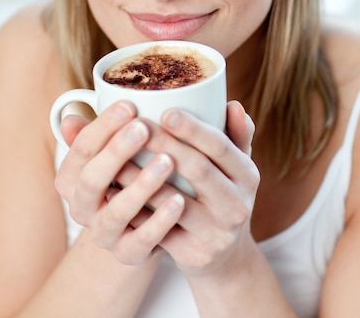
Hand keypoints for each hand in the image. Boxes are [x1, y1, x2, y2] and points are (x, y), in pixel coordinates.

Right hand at [54, 101, 184, 263]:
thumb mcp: (112, 151)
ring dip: (143, 185)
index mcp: (70, 178)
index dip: (103, 126)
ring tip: (168, 160)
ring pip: (117, 211)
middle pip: (92, 179)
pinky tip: (180, 200)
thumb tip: (70, 114)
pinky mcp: (128, 253)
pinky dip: (161, 220)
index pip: (81, 149)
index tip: (129, 105)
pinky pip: (143, 239)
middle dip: (117, 151)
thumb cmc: (127, 173)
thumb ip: (98, 133)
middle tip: (144, 127)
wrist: (140, 224)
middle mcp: (81, 207)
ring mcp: (104, 234)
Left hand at [120, 100, 258, 277]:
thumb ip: (236, 133)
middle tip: (136, 125)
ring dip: (140, 175)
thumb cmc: (222, 193)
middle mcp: (237, 204)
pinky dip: (134, 207)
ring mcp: (216, 233)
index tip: (166, 111)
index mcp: (247, 175)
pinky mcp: (192, 254)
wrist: (224, 256)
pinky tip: (112, 189)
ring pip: (172, 200)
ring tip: (115, 154)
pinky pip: (157, 228)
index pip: (220, 146)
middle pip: (197, 169)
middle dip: (164, 144)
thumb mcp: (236, 166)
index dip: (193, 129)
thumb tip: (233, 104)